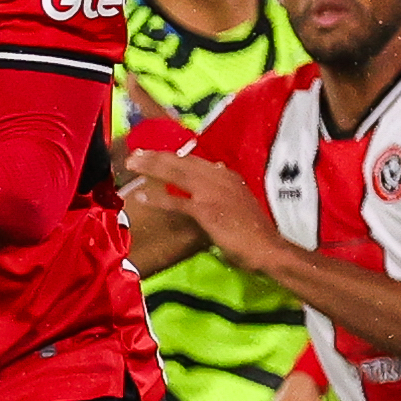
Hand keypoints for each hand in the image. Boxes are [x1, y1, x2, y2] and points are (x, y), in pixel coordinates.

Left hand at [124, 146, 284, 273]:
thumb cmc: (255, 229)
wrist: (268, 247)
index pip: (193, 160)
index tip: (154, 153)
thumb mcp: (240, 198)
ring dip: (152, 167)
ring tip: (132, 164)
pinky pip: (176, 203)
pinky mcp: (206, 211)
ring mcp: (211, 193)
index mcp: (226, 175)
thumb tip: (217, 167)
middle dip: (156, 156)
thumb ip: (226, 184)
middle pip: (181, 161)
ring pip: (176, 174)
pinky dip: (157, 199)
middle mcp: (218, 178)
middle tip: (135, 153)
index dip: (171, 156)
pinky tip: (141, 197)